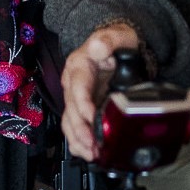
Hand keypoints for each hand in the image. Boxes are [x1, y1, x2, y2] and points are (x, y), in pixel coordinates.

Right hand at [60, 23, 142, 160]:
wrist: (119, 46)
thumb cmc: (118, 42)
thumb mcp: (117, 35)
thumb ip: (108, 40)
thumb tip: (99, 47)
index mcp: (78, 66)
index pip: (77, 88)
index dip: (83, 104)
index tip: (91, 117)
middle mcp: (73, 84)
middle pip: (71, 111)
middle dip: (80, 130)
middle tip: (92, 145)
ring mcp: (77, 98)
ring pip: (70, 123)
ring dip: (79, 140)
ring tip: (91, 154)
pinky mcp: (84, 108)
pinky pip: (76, 127)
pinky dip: (80, 142)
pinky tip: (87, 153)